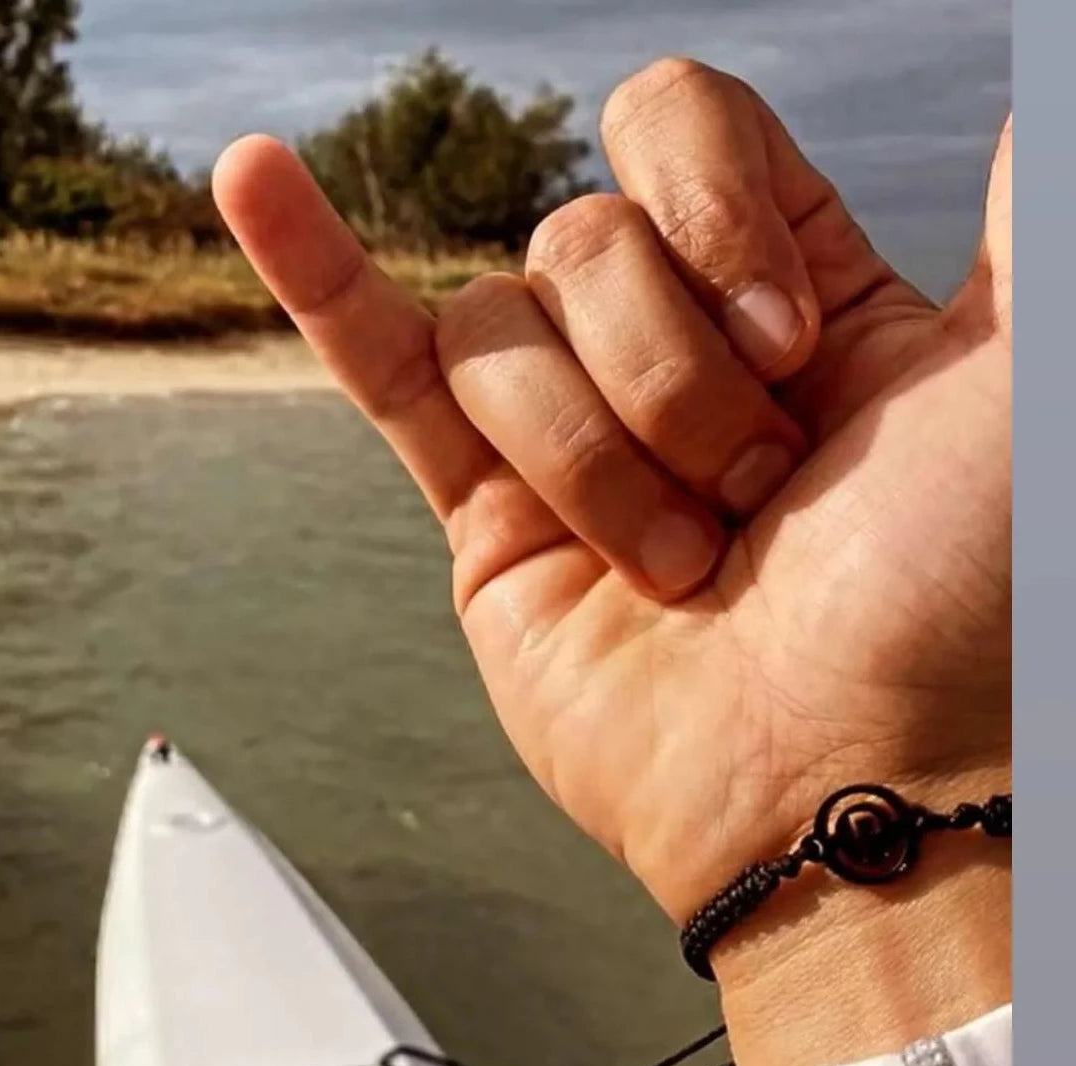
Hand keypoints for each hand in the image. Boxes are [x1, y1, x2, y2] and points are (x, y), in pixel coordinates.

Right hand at [213, 60, 1010, 952]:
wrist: (853, 783)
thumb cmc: (958, 603)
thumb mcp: (1019, 375)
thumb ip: (1008, 218)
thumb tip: (1009, 96)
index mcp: (785, 295)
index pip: (676, 128)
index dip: (710, 209)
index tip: (787, 337)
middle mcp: (669, 352)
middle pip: (579, 237)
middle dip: (668, 376)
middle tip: (752, 495)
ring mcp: (565, 436)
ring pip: (498, 329)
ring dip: (595, 456)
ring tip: (678, 564)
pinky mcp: (483, 521)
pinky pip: (380, 371)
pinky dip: (312, 274)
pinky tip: (253, 180)